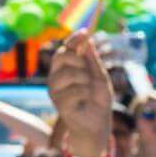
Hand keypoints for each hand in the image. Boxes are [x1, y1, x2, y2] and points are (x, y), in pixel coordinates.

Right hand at [47, 31, 113, 156]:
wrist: (97, 123)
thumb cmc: (97, 100)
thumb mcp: (100, 76)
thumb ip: (92, 60)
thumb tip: (87, 39)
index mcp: (65, 69)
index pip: (65, 49)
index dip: (73, 39)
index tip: (85, 32)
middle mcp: (56, 77)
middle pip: (61, 56)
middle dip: (80, 61)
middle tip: (89, 73)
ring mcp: (55, 90)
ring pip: (69, 73)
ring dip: (86, 80)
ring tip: (89, 91)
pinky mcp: (59, 103)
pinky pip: (75, 90)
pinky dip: (87, 94)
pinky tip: (87, 101)